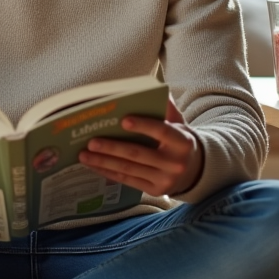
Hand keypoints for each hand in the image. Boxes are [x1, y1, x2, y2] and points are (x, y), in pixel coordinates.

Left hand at [78, 96, 202, 195]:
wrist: (194, 170)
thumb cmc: (178, 141)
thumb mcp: (178, 123)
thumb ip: (164, 107)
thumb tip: (149, 88)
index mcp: (182, 142)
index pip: (161, 131)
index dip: (143, 126)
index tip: (122, 120)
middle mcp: (175, 163)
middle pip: (138, 154)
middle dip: (111, 148)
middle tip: (91, 141)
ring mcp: (164, 180)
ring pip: (128, 169)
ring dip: (103, 162)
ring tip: (84, 155)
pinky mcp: (154, 190)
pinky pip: (127, 181)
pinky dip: (108, 172)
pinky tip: (93, 165)